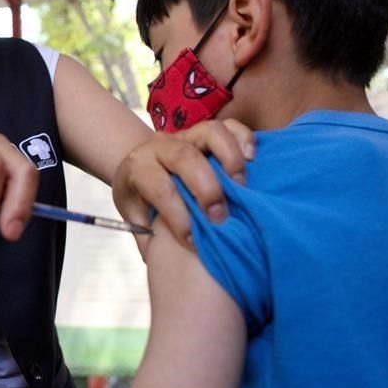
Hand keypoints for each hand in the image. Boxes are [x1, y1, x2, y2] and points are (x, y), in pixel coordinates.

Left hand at [114, 119, 254, 250]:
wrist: (139, 164)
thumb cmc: (140, 196)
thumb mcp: (134, 215)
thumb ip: (148, 236)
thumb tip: (163, 261)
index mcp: (139, 167)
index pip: (158, 187)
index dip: (177, 215)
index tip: (193, 242)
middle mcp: (161, 146)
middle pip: (184, 157)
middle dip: (206, 188)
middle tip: (220, 217)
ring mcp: (187, 135)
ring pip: (209, 133)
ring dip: (229, 158)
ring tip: (242, 186)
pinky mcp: (207, 132)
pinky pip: (229, 126)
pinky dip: (244, 139)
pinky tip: (252, 159)